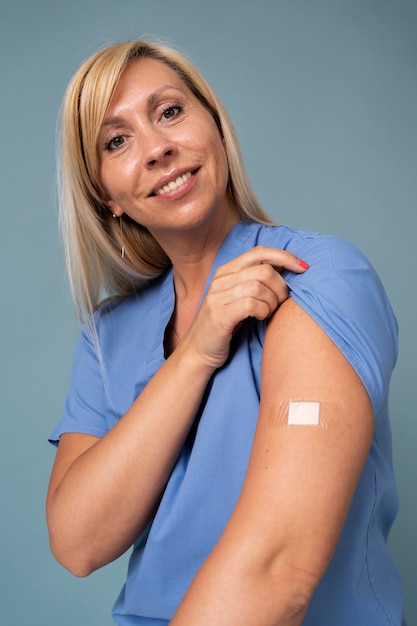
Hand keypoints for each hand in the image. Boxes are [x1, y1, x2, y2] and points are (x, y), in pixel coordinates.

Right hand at [182, 246, 308, 369]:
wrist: (198, 351)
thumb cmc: (225, 325)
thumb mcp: (238, 297)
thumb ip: (256, 281)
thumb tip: (287, 267)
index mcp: (226, 271)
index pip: (259, 252)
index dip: (285, 257)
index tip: (303, 268)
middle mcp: (220, 280)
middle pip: (264, 270)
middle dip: (281, 287)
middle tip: (281, 303)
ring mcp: (217, 297)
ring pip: (259, 287)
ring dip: (273, 301)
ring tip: (270, 312)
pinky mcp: (219, 315)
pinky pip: (251, 304)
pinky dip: (264, 311)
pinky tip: (261, 318)